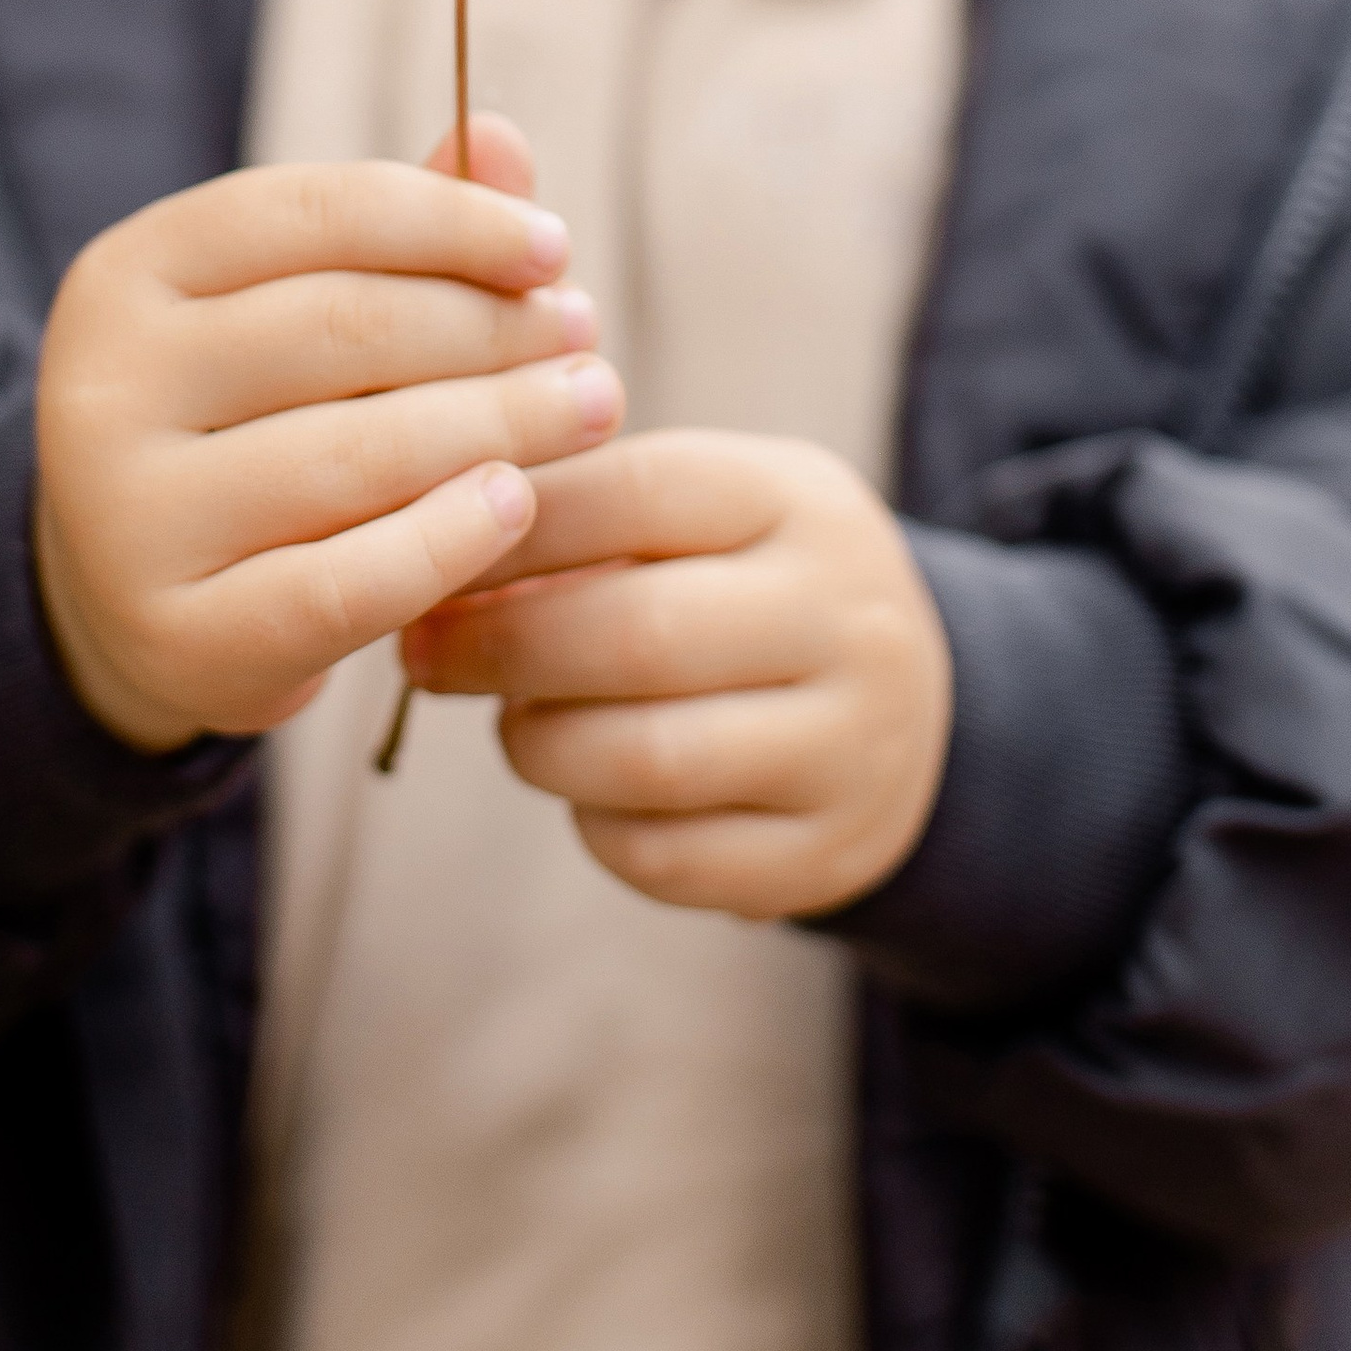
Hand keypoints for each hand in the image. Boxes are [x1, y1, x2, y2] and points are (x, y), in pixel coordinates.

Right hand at [34, 118, 622, 750]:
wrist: (136, 601)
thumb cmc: (248, 420)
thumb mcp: (294, 309)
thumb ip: (395, 231)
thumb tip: (500, 137)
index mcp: (130, 273)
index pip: (315, 212)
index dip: (450, 220)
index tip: (553, 249)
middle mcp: (105, 386)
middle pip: (345, 330)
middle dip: (491, 328)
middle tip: (585, 339)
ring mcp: (128, 520)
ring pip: (356, 453)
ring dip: (501, 424)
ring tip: (591, 408)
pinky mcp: (178, 636)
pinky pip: (344, 583)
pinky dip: (447, 539)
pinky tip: (517, 503)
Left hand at [399, 431, 950, 919]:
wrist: (926, 712)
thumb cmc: (755, 585)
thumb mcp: (709, 512)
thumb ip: (589, 516)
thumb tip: (437, 559)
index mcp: (802, 504)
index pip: (635, 492)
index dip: (513, 525)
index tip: (427, 546)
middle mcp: (846, 620)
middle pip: (636, 635)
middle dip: (501, 647)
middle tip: (424, 654)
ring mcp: (850, 747)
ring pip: (645, 760)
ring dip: (538, 743)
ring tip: (510, 721)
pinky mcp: (826, 854)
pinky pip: (667, 858)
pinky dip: (595, 826)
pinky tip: (586, 788)